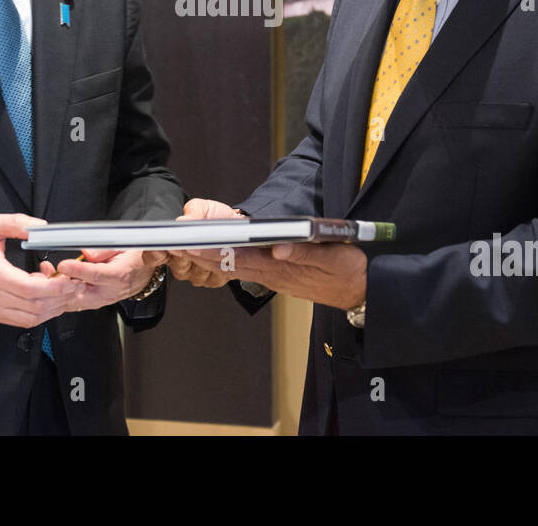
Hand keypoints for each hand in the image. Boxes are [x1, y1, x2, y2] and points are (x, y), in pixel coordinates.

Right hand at [0, 213, 82, 327]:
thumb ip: (17, 223)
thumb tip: (41, 226)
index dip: (55, 288)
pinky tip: (46, 298)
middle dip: (61, 298)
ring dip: (53, 308)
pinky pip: (22, 321)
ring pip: (31, 318)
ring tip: (62, 291)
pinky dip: (39, 313)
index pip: (31, 290)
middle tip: (74, 284)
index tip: (70, 279)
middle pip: (35, 307)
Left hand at [54, 249, 155, 310]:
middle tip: (46, 276)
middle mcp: (110, 292)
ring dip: (58, 295)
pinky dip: (61, 300)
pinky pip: (75, 305)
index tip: (64, 265)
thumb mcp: (124, 245)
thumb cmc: (135, 257)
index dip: (78, 271)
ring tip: (44, 281)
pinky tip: (50, 291)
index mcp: (120, 275)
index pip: (96, 275)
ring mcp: (102, 300)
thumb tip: (86, 253)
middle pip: (82, 294)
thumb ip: (104, 249)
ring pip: (75, 303)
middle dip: (61, 287)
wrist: (145, 271)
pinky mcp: (95, 304)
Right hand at [146, 198, 243, 288]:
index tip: (162, 248)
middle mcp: (180, 262)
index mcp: (172, 244)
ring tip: (218, 245)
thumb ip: (192, 212)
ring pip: (196, 274)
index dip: (155, 254)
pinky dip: (222, 267)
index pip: (152, 256)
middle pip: (177, 266)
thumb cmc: (216, 217)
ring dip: (209, 261)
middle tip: (197, 243)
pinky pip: (214, 279)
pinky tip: (227, 256)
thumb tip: (182, 221)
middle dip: (189, 254)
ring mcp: (196, 274)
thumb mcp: (203, 207)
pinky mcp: (213, 280)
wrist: (238, 226)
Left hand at [175, 241, 367, 309]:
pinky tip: (214, 256)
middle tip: (177, 244)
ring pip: (236, 267)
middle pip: (232, 263)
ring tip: (186, 247)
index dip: (216, 250)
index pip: (242, 257)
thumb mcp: (334, 258)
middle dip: (204, 254)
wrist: (360, 294)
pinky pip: (246, 268)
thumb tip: (277, 247)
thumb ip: (305, 253)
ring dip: (211, 258)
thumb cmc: (349, 273)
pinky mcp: (277, 275)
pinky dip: (227, 261)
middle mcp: (273, 274)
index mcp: (283, 267)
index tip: (193, 243)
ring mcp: (273, 277)